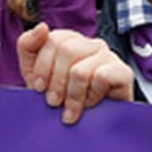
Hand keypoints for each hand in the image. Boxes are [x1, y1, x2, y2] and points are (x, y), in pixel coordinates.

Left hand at [17, 23, 133, 124]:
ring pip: (80, 70)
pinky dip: (91, 96)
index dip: (42, 67)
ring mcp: (108, 55)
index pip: (51, 40)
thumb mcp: (34, 74)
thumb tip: (42, 26)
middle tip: (53, 102)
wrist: (89, 124)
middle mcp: (89, 43)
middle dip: (56, 82)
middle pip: (66, 51)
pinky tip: (90, 104)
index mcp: (68, 39)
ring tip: (70, 111)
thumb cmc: (60, 97)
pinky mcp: (123, 72)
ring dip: (71, 95)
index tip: (38, 88)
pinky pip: (101, 78)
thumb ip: (28, 47)